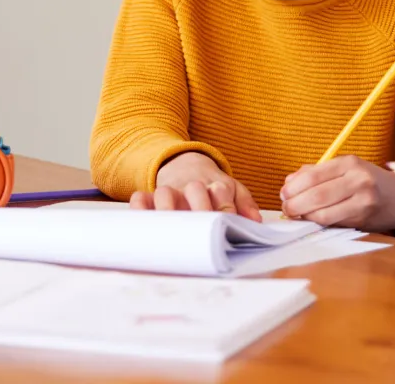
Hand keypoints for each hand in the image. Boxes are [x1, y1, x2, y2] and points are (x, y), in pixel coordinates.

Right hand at [129, 152, 261, 221]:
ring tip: (170, 227)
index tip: (227, 226)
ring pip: (165, 193)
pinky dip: (139, 208)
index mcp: (216, 185)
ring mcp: (170, 190)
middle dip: (199, 209)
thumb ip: (245, 203)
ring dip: (167, 208)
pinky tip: (141, 221)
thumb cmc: (211, 184)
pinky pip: (140, 198)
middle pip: (195, 191)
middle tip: (201, 231)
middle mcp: (192, 186)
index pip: (222, 195)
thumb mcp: (233, 189)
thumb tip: (255, 221)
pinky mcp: (151, 195)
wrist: (185, 163)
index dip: (225, 211)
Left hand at [280, 155, 394, 229]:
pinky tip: (311, 219)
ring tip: (296, 215)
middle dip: (294, 204)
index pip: (312, 176)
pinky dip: (317, 222)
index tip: (283, 194)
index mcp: (350, 163)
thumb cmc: (366, 181)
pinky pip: (333, 223)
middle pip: (316, 196)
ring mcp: (363, 201)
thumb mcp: (344, 169)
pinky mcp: (364, 219)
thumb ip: (314, 172)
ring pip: (323, 213)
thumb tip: (288, 182)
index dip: (292, 188)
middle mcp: (358, 180)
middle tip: (286, 208)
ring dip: (303, 216)